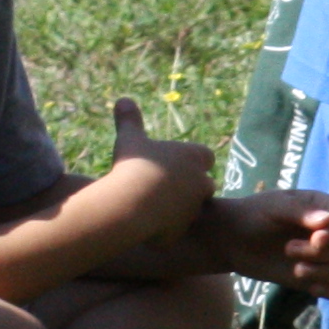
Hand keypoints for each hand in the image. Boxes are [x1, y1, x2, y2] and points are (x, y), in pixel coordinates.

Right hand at [106, 96, 215, 233]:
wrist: (131, 202)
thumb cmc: (134, 165)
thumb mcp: (130, 139)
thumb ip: (130, 120)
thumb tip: (123, 99)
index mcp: (194, 157)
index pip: (204, 156)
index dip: (190, 159)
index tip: (171, 161)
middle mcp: (202, 182)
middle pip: (204, 183)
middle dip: (188, 185)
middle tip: (161, 184)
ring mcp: (195, 208)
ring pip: (193, 207)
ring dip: (179, 206)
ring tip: (152, 204)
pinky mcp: (184, 229)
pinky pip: (177, 227)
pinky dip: (165, 226)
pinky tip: (145, 222)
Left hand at [208, 189, 328, 296]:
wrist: (231, 240)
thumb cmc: (252, 215)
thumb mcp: (272, 207)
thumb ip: (299, 212)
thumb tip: (327, 221)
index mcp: (323, 207)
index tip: (317, 239)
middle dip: (321, 254)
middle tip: (288, 249)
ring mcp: (325, 256)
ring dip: (324, 272)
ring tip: (296, 270)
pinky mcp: (317, 276)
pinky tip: (311, 288)